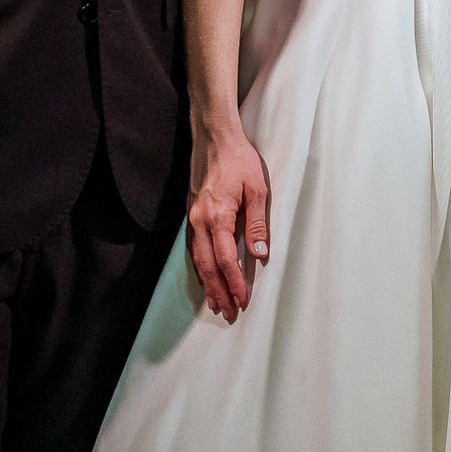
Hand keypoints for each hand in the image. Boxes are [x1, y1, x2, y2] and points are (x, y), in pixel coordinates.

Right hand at [188, 122, 271, 320]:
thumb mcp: (257, 190)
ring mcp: (191, 218)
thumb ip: (257, 225)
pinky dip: (200, 267)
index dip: (234, 283)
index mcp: (216, 216)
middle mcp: (199, 221)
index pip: (225, 260)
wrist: (214, 138)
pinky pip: (193, 248)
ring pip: (196, 260)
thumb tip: (260, 256)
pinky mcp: (190, 214)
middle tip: (229, 313)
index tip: (243, 301)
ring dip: (207, 284)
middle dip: (218, 292)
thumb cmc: (239, 160)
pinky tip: (205, 277)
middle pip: (206, 266)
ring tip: (217, 304)